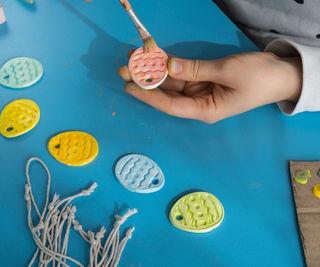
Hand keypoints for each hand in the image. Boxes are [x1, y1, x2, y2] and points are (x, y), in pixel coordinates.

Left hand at [118, 51, 301, 122]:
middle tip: (124, 69)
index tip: (130, 87)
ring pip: (170, 81)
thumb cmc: (259, 79)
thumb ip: (196, 70)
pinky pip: (180, 72)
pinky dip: (167, 64)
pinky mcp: (200, 79)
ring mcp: (198, 90)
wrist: (280, 74)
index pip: (170, 106)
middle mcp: (197, 103)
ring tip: (132, 58)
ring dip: (153, 70)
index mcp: (204, 110)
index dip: (148, 96)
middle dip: (145, 81)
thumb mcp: (227, 72)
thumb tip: (168, 66)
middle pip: (166, 94)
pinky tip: (152, 56)